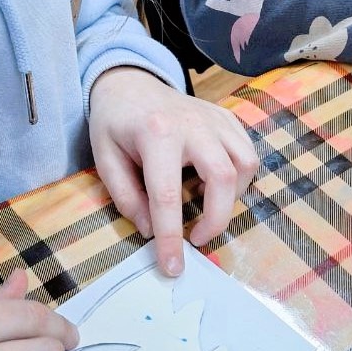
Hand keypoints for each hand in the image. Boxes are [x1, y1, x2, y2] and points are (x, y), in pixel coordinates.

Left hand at [89, 67, 257, 275]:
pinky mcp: (227, 118)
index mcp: (156, 134)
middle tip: (196, 239)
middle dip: (215, 219)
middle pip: (222, 178)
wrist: (130, 83)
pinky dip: (238, 176)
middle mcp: (193, 124)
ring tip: (204, 202)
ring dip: (231, 196)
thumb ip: (126, 195)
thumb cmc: (115, 123)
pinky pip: (247, 152)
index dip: (171, 237)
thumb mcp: (105, 158)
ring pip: (244, 164)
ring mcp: (215, 118)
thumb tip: (151, 229)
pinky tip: (212, 180)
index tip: (172, 267)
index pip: (167, 195)